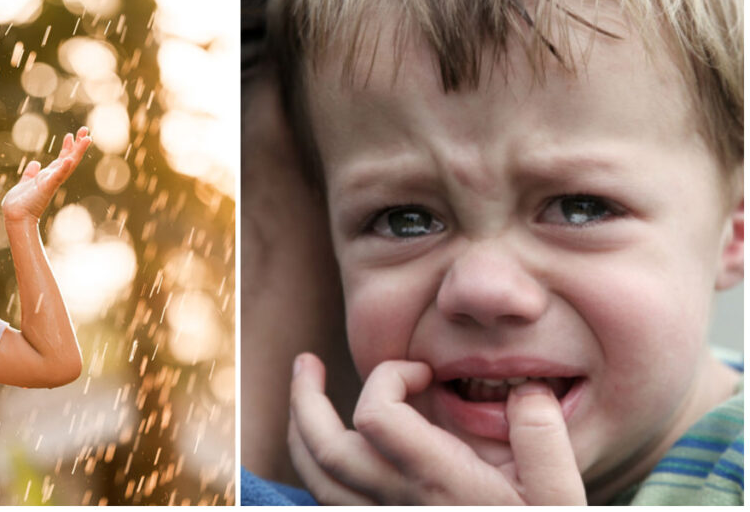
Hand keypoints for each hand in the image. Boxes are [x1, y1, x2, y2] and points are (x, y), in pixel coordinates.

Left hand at [2, 127, 90, 223]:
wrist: (15, 216)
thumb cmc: (20, 203)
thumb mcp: (26, 182)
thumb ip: (30, 173)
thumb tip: (35, 163)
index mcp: (48, 176)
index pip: (61, 158)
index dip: (67, 147)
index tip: (70, 135)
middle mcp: (53, 178)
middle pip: (69, 158)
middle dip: (78, 145)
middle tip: (86, 130)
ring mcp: (51, 182)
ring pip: (68, 164)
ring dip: (78, 152)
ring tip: (86, 139)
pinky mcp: (46, 187)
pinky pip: (57, 176)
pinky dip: (63, 168)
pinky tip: (69, 159)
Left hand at [288, 353, 585, 504]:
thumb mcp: (559, 496)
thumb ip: (544, 440)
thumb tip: (527, 390)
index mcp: (437, 480)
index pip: (376, 416)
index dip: (388, 376)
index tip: (422, 372)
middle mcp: (397, 503)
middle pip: (324, 448)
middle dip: (305, 397)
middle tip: (307, 362)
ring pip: (315, 479)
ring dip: (300, 430)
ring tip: (303, 393)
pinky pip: (328, 503)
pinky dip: (315, 467)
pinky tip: (324, 445)